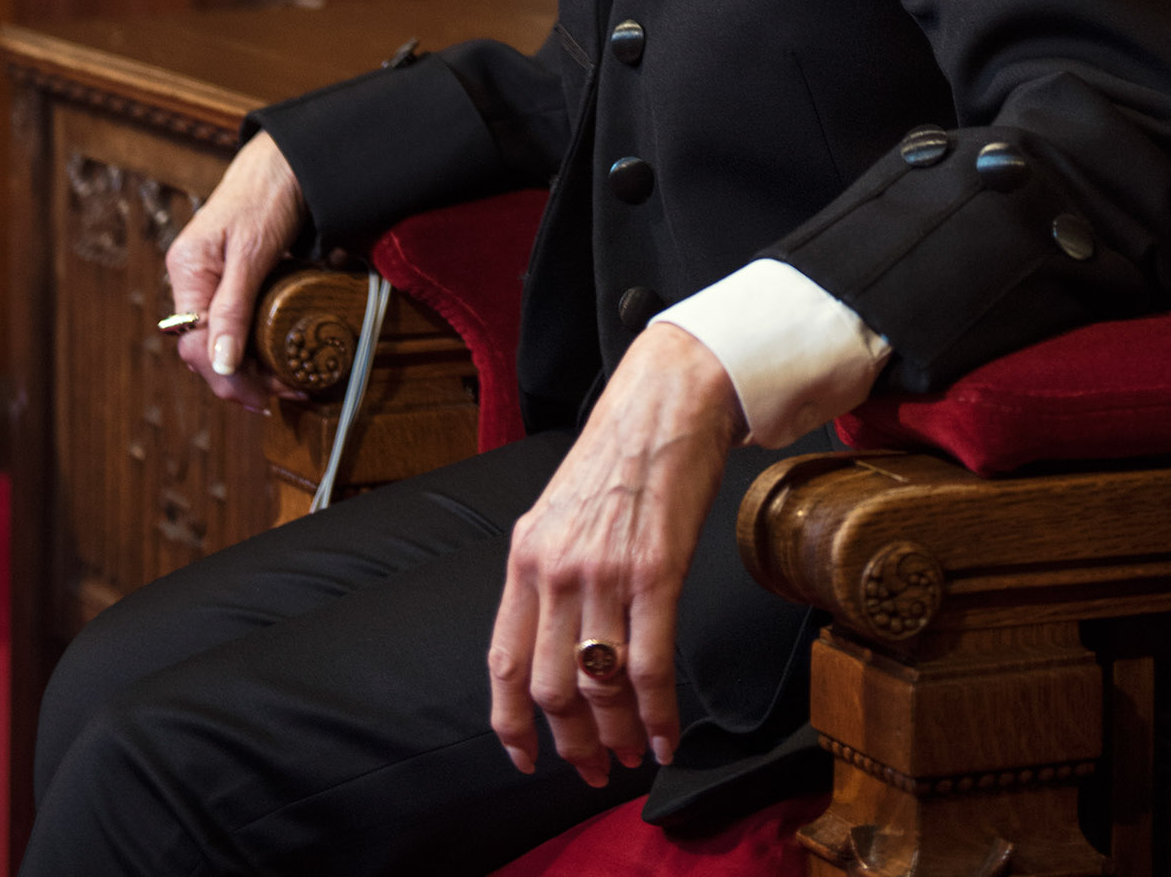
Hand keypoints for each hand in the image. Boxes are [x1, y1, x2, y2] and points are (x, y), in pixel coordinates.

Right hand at [165, 132, 305, 410]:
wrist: (290, 159)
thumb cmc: (269, 193)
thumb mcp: (253, 251)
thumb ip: (234, 307)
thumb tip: (220, 364)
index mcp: (187, 270)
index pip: (195, 343)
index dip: (226, 374)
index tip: (263, 393)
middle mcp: (192, 279)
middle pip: (206, 347)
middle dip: (241, 376)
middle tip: (283, 392)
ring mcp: (211, 280)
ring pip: (221, 339)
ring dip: (250, 366)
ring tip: (285, 382)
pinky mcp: (233, 279)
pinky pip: (236, 322)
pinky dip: (256, 344)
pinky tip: (277, 358)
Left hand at [488, 322, 741, 786]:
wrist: (665, 402)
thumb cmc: (618, 456)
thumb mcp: (560, 512)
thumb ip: (549, 574)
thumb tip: (553, 643)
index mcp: (525, 556)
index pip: (503, 662)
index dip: (512, 724)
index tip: (527, 758)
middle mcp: (556, 570)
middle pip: (550, 687)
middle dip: (573, 744)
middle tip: (595, 769)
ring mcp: (604, 572)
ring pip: (600, 685)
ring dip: (619, 736)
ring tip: (636, 755)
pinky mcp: (655, 570)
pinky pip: (649, 665)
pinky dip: (658, 713)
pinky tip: (667, 735)